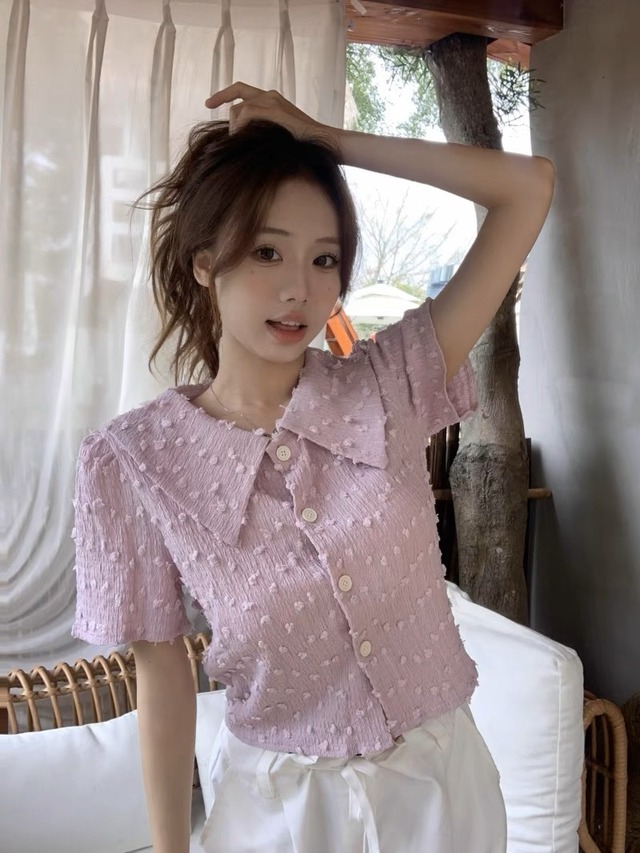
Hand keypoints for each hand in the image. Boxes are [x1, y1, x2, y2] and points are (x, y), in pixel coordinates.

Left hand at [205, 82, 339, 149]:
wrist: (324, 142)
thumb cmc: (304, 145)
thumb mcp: (279, 136)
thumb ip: (263, 132)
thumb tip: (244, 143)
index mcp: (273, 100)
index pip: (242, 92)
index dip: (224, 95)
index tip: (209, 103)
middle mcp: (271, 96)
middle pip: (238, 95)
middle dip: (221, 100)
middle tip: (210, 111)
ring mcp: (273, 101)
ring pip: (240, 108)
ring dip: (235, 127)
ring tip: (236, 143)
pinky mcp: (274, 109)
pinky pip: (246, 113)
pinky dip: (240, 127)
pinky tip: (241, 139)